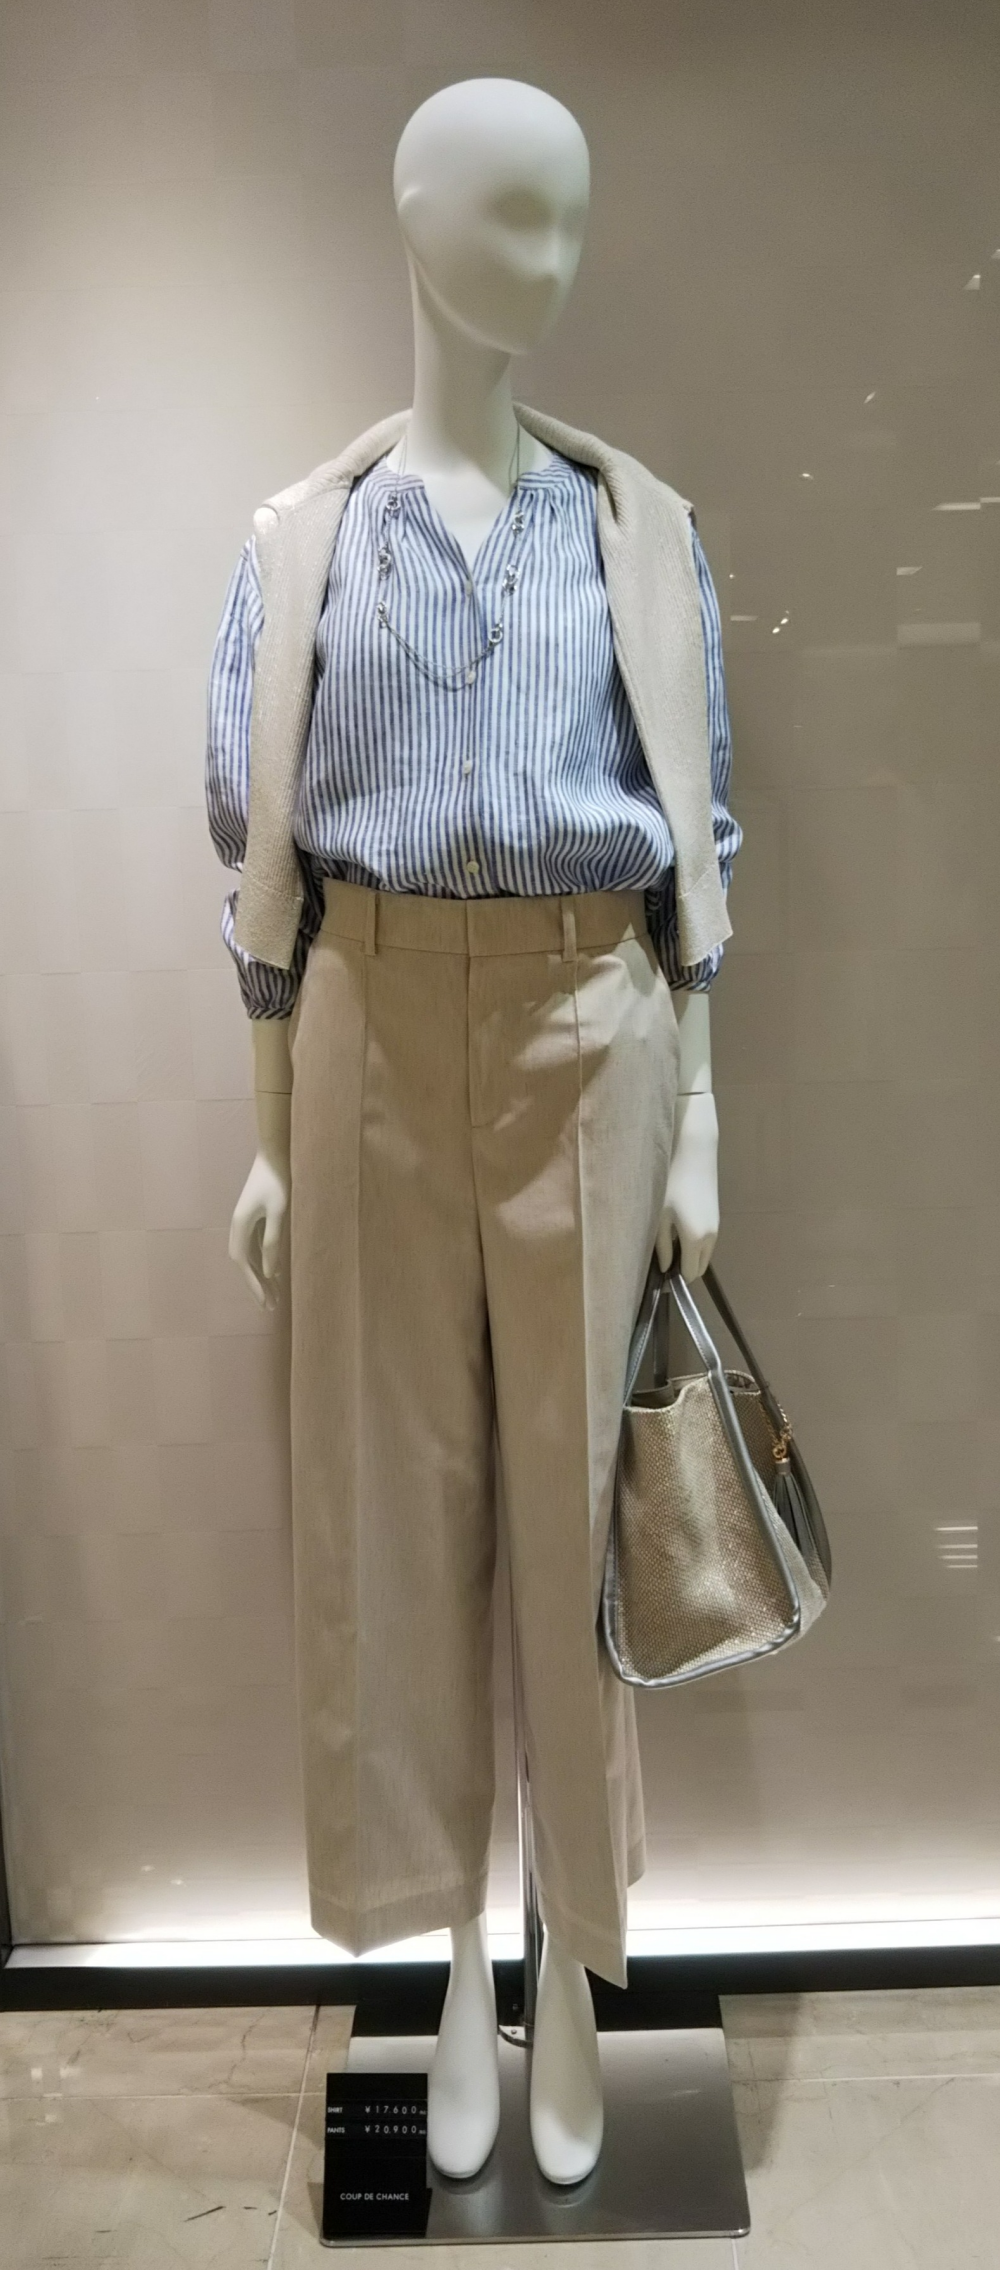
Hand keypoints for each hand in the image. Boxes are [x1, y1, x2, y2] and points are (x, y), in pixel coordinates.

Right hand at [229, 1109, 290, 1309]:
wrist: (274, 1153)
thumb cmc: (279, 1181)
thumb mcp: (280, 1213)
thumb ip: (274, 1242)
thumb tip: (270, 1272)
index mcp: (241, 1225)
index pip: (244, 1263)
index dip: (253, 1284)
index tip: (264, 1301)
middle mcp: (239, 1225)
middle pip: (245, 1263)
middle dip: (257, 1285)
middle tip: (270, 1306)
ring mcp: (246, 1221)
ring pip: (251, 1256)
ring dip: (262, 1275)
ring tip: (275, 1295)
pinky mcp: (255, 1217)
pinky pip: (257, 1246)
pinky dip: (265, 1261)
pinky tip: (277, 1272)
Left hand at [656, 1089, 719, 1280]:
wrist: (694, 1152)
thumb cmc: (671, 1183)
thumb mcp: (660, 1217)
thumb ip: (662, 1246)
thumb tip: (664, 1267)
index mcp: (696, 1240)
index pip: (689, 1275)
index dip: (674, 1279)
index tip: (658, 1276)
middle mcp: (711, 1238)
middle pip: (700, 1268)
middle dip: (683, 1268)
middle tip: (662, 1259)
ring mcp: (717, 1227)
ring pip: (704, 1254)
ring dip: (689, 1255)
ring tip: (668, 1242)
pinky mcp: (716, 1216)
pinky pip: (706, 1241)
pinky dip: (694, 1243)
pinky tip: (678, 1228)